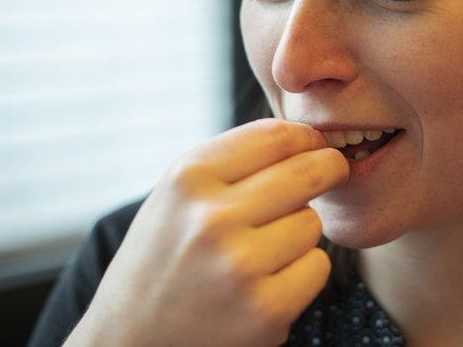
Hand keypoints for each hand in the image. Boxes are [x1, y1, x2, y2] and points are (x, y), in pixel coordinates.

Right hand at [64, 118, 348, 346]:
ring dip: (299, 232)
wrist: (130, 343)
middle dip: (328, 169)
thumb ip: (231, 163)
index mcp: (187, 178)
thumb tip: (306, 138)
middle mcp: (211, 218)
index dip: (307, 137)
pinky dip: (302, 273)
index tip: (315, 144)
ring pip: (312, 222)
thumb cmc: (162, 259)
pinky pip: (316, 267)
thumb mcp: (176, 197)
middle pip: (308, 172)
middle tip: (332, 172)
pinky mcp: (265, 310)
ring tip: (262, 251)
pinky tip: (267, 282)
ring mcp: (239, 266)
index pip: (276, 136)